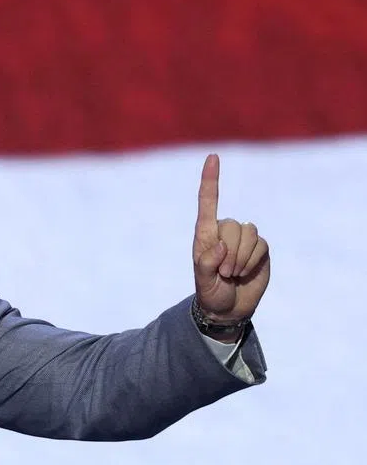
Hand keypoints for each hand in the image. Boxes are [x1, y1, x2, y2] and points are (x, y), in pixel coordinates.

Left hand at [193, 154, 270, 321]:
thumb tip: (220, 244)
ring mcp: (243, 239)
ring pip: (249, 233)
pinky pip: (261, 245)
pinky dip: (253, 261)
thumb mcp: (203, 282)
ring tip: (232, 273)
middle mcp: (224, 232)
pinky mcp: (260, 248)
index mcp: (205, 234)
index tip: (213, 156)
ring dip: (241, 258)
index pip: (207, 202)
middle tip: (223, 272)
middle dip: (230, 253)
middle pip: (233, 226)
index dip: (210, 180)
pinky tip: (245, 272)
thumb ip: (206, 264)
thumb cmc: (210, 292)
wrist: (228, 308)